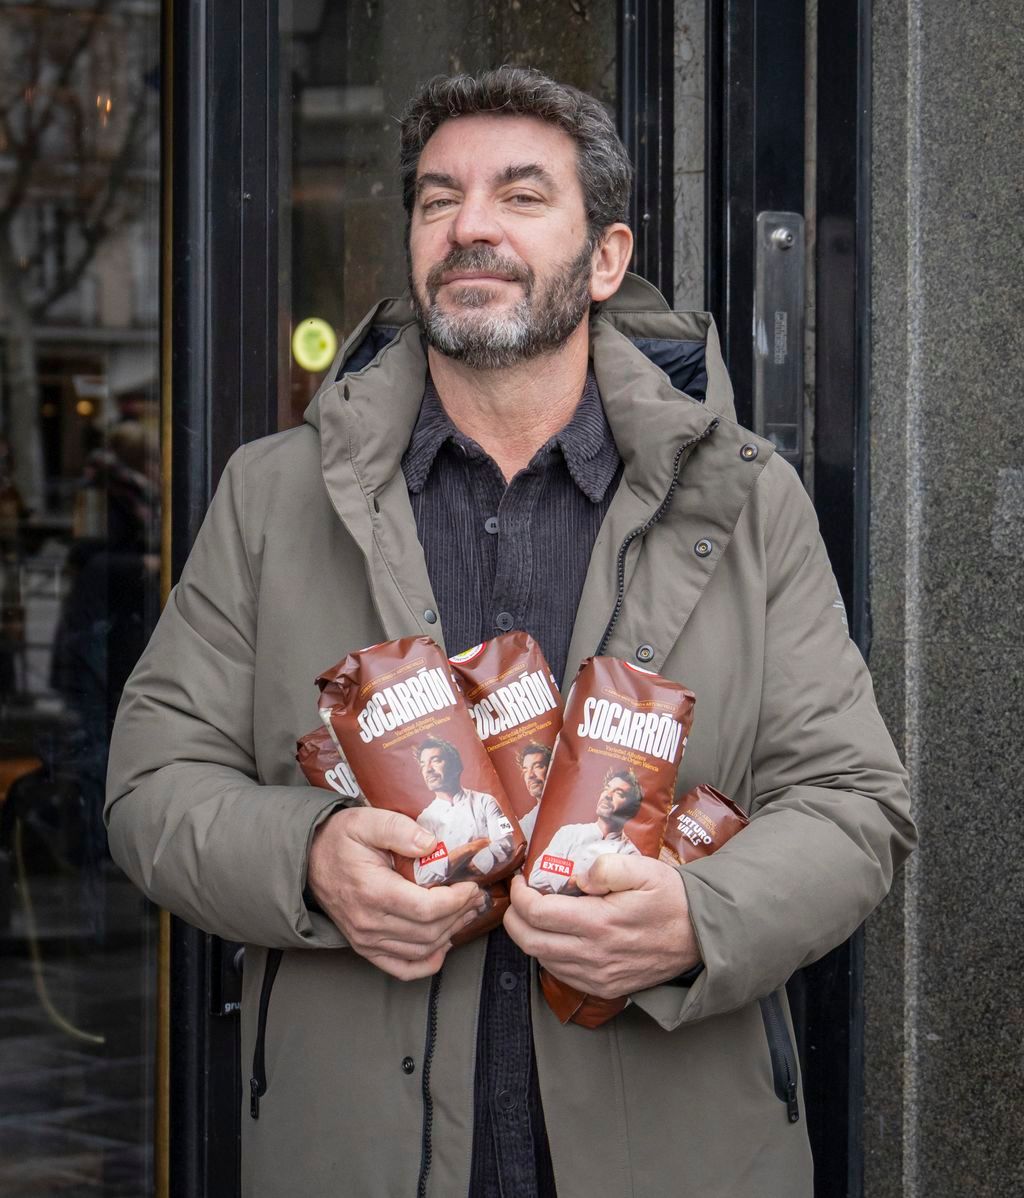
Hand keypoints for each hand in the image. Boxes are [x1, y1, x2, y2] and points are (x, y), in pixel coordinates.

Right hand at [307, 807, 486, 980]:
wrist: (309, 860)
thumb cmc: (340, 839)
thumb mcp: (367, 821)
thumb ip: (399, 829)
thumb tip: (431, 843)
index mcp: (373, 892)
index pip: (426, 908)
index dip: (456, 901)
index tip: (471, 886)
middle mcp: (369, 923)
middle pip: (429, 931)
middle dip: (459, 915)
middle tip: (476, 897)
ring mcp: (366, 939)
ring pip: (420, 950)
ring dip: (450, 934)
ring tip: (466, 913)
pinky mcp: (365, 947)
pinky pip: (400, 968)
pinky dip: (425, 964)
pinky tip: (442, 949)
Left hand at [504, 855, 700, 999]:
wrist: (701, 937)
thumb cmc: (671, 899)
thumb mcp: (644, 870)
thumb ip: (607, 867)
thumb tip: (579, 875)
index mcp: (600, 923)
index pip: (538, 914)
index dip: (520, 895)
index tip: (520, 880)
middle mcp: (594, 955)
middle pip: (530, 942)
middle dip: (514, 918)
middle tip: (517, 898)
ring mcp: (598, 976)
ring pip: (543, 961)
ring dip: (529, 937)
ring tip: (534, 914)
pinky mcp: (605, 987)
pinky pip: (562, 974)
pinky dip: (549, 955)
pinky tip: (556, 936)